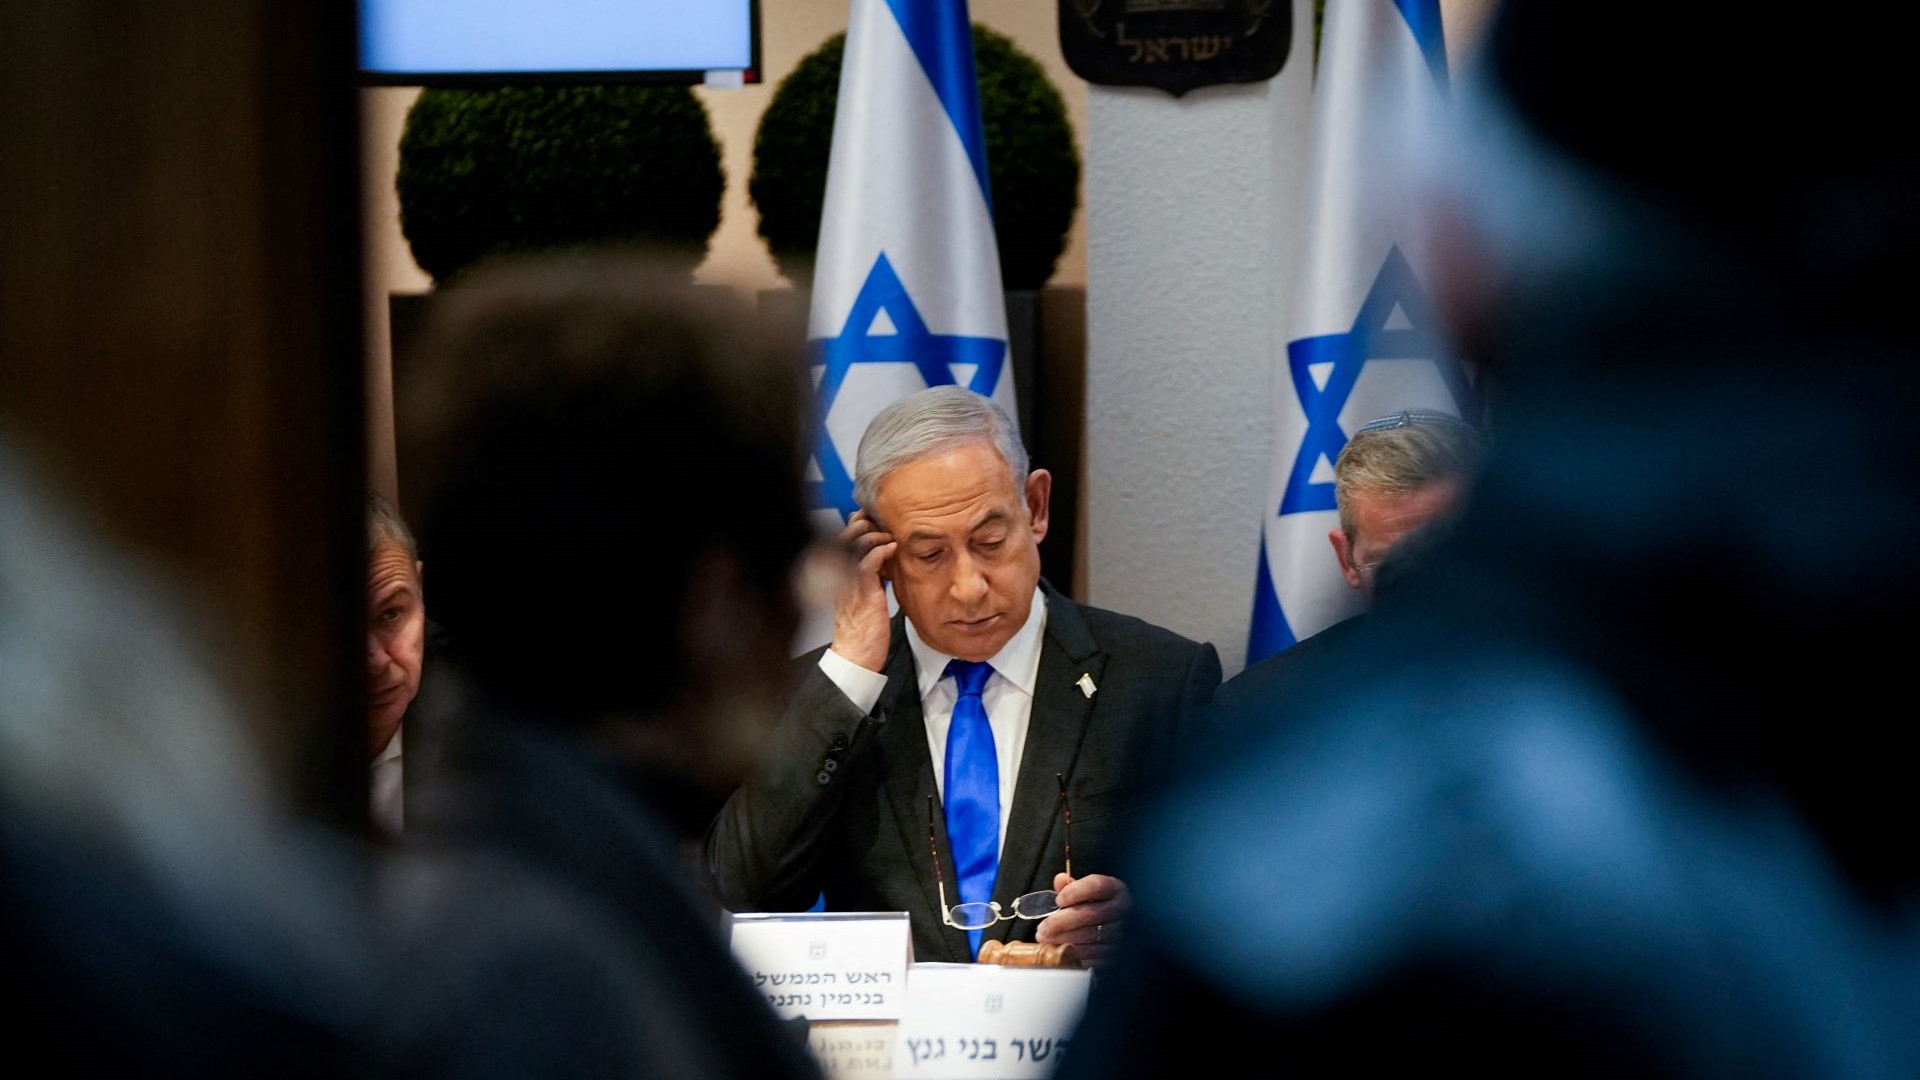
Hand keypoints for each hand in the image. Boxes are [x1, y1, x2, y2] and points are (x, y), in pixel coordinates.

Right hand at [829, 510, 895, 672]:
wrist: (856, 658)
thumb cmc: (862, 632)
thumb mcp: (865, 598)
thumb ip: (871, 578)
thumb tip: (885, 561)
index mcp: (838, 576)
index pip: (842, 540)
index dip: (855, 526)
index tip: (873, 521)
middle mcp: (839, 577)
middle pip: (844, 536)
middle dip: (863, 524)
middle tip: (882, 524)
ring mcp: (849, 583)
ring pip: (855, 545)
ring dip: (874, 535)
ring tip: (889, 537)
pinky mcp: (863, 594)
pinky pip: (868, 563)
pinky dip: (881, 551)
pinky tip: (892, 549)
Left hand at [1033, 872, 1130, 968]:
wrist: (1114, 929)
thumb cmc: (1096, 907)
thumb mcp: (1087, 892)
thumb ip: (1072, 886)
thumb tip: (1060, 880)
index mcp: (1116, 890)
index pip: (1097, 886)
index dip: (1075, 892)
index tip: (1058, 900)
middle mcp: (1123, 910)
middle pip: (1089, 914)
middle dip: (1060, 922)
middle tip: (1042, 927)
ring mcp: (1121, 933)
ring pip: (1089, 936)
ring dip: (1063, 938)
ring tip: (1045, 938)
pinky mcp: (1116, 954)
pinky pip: (1092, 955)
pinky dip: (1073, 952)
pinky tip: (1059, 949)